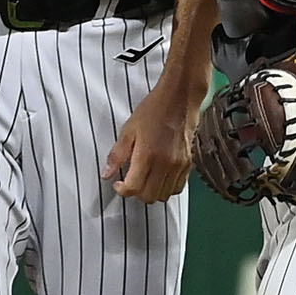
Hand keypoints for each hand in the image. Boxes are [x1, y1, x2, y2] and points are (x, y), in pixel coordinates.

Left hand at [104, 76, 200, 202]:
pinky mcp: (188, 163)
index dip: (122, 190)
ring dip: (152, 193)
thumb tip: (107, 174)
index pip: (133, 188)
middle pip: (149, 196)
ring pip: (164, 195)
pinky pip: (178, 187)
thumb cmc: (153, 110)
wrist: (179, 98)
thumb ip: (117, 155)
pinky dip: (167, 188)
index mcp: (147, 155)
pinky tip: (159, 177)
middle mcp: (165, 164)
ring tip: (145, 180)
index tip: (118, 184)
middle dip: (136, 194)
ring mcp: (178, 165)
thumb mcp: (128, 130)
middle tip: (130, 182)